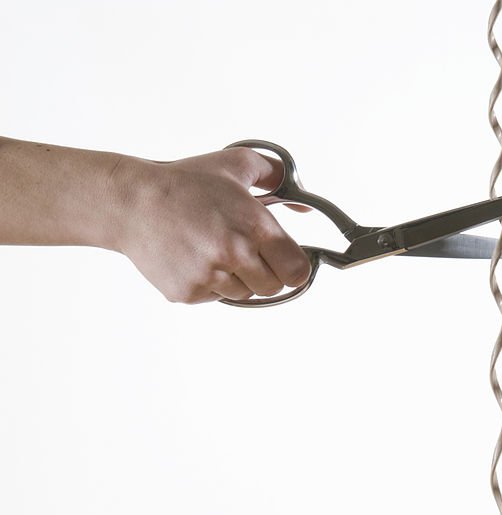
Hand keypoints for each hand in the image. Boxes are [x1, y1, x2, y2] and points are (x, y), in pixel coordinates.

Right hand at [114, 147, 311, 302]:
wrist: (132, 203)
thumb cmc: (185, 183)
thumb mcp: (235, 163)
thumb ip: (277, 177)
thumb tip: (302, 207)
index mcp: (254, 226)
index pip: (296, 271)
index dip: (293, 266)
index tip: (285, 259)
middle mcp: (233, 254)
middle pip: (273, 287)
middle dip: (266, 272)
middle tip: (245, 251)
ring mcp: (209, 277)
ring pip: (243, 294)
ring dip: (236, 278)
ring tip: (212, 248)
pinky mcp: (188, 293)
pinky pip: (214, 298)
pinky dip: (209, 283)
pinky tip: (193, 257)